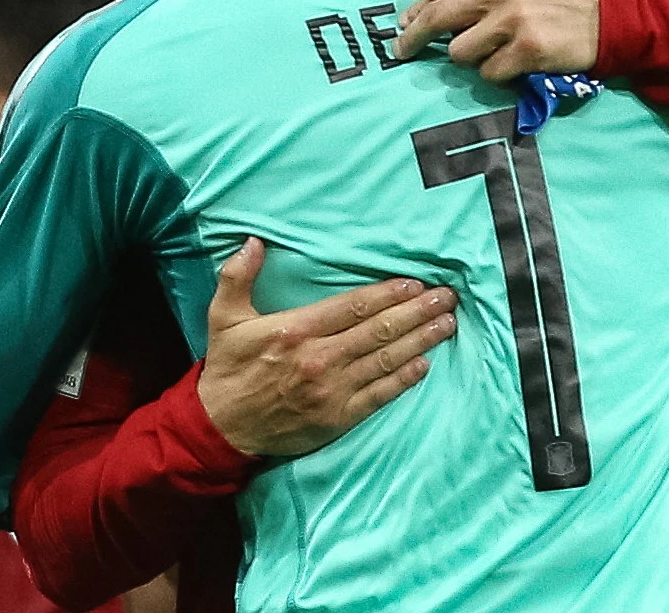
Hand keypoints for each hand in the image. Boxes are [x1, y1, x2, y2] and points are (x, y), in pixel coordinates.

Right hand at [197, 238, 457, 457]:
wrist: (221, 428)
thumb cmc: (228, 368)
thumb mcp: (223, 317)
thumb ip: (238, 276)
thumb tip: (255, 241)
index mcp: (295, 329)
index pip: (353, 306)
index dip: (388, 293)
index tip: (414, 282)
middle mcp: (318, 358)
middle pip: (379, 330)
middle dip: (417, 311)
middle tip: (447, 298)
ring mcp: (331, 390)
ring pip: (385, 360)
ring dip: (420, 340)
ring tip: (446, 324)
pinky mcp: (337, 418)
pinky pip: (379, 395)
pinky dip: (404, 379)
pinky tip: (425, 364)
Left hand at [393, 0, 599, 80]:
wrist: (611, 9)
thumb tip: (434, 1)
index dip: (417, 9)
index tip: (407, 24)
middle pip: (437, 18)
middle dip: (414, 39)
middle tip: (405, 52)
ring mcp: (512, 20)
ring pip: (460, 52)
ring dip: (471, 57)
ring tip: (495, 51)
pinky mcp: (527, 50)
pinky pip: (489, 72)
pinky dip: (497, 73)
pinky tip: (516, 62)